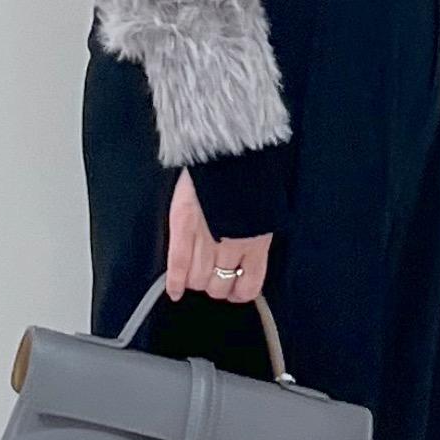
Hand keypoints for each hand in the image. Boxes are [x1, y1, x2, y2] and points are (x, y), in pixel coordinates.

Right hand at [165, 169, 271, 303]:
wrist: (231, 146)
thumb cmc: (250, 175)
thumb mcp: (264, 212)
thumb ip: (255, 236)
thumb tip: (246, 258)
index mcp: (257, 243)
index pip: (248, 286)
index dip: (239, 293)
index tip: (235, 292)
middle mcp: (233, 247)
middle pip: (219, 286)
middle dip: (215, 285)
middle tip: (212, 277)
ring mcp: (206, 239)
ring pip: (198, 280)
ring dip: (196, 282)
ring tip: (194, 276)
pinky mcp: (184, 228)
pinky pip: (178, 265)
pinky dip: (174, 282)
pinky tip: (174, 292)